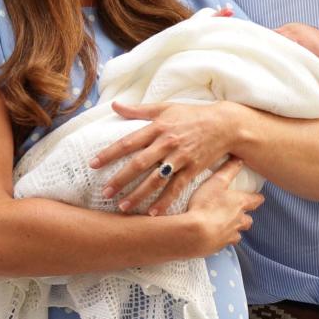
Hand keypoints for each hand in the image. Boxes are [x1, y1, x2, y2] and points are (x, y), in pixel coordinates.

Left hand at [91, 100, 239, 214]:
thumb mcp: (165, 108)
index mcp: (158, 127)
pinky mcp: (193, 169)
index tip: (93, 164)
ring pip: (156, 180)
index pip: (128, 142)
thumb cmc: (192, 115)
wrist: (225, 124)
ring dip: (138, 195)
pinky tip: (152, 214)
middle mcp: (167, 143)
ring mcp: (181, 158)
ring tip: (123, 207)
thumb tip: (114, 105)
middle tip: (105, 193)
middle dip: (120, 180)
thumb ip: (138, 109)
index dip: (109, 153)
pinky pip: (176, 188)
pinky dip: (165, 202)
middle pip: (139, 164)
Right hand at [185, 157, 263, 253]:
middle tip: (237, 213)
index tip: (257, 198)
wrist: (194, 233)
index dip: (257, 198)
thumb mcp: (216, 182)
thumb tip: (240, 158)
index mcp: (240, 204)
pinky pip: (224, 243)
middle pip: (248, 220)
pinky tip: (212, 237)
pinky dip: (221, 240)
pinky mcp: (220, 247)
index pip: (255, 200)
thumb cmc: (205, 205)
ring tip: (223, 226)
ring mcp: (230, 236)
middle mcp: (239, 221)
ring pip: (237, 233)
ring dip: (233, 230)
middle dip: (245, 217)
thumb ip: (228, 170)